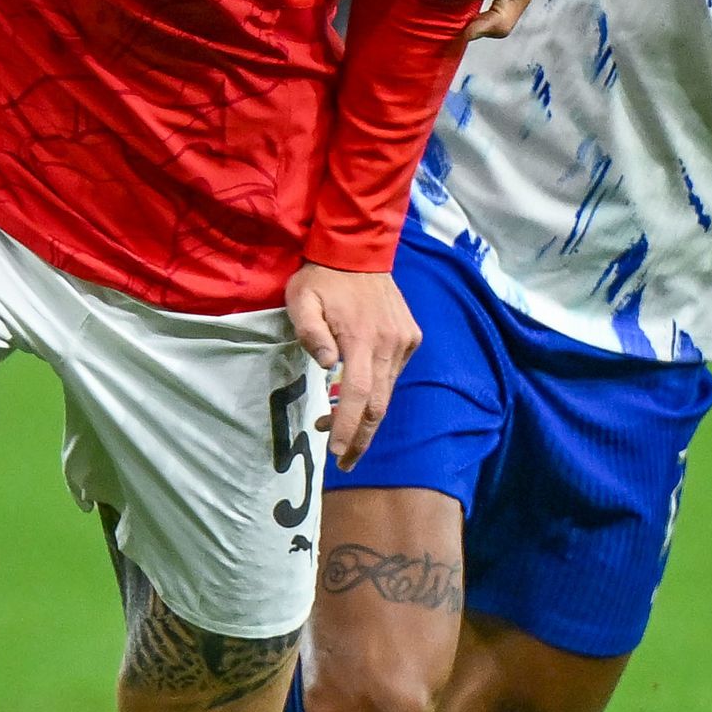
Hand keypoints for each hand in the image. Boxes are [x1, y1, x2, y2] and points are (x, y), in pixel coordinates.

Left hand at [285, 260, 420, 466]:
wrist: (358, 250)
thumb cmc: (322, 279)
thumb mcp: (301, 300)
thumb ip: (310, 332)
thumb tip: (327, 365)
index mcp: (361, 338)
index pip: (357, 394)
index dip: (348, 427)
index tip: (338, 454)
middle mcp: (389, 343)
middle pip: (378, 405)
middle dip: (361, 437)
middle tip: (344, 462)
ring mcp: (403, 341)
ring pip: (387, 392)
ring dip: (364, 416)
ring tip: (336, 427)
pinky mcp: (410, 337)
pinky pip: (394, 375)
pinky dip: (376, 392)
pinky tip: (356, 393)